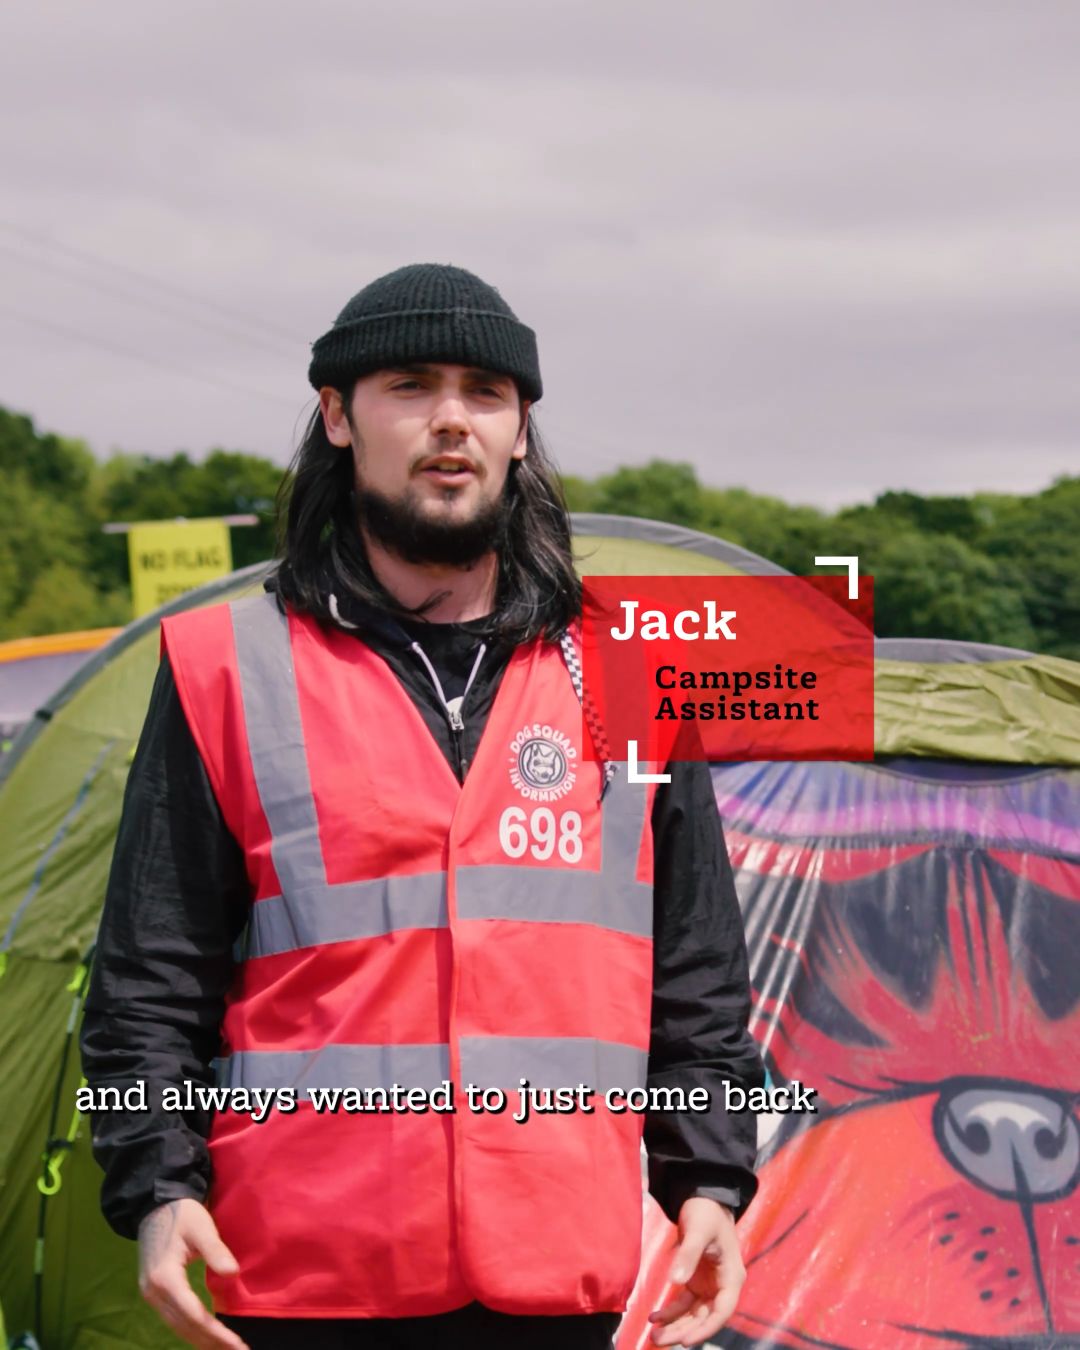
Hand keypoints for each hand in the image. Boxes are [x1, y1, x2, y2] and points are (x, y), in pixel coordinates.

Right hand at [137, 1198, 247, 1348]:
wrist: (154, 1205)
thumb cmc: (181, 1213)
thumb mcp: (201, 1226)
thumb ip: (215, 1250)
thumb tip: (233, 1273)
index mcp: (165, 1277)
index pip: (193, 1315)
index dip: (215, 1332)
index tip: (237, 1343)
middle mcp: (154, 1292)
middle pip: (184, 1326)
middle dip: (211, 1342)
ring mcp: (151, 1294)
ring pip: (177, 1326)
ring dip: (202, 1340)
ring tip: (226, 1348)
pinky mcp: (154, 1292)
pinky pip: (174, 1318)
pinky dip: (192, 1330)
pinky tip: (209, 1334)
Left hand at [648, 1197, 745, 1346]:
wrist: (703, 1197)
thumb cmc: (706, 1212)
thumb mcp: (698, 1230)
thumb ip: (688, 1255)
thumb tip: (675, 1281)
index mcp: (731, 1277)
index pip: (721, 1311)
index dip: (705, 1329)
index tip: (685, 1341)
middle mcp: (723, 1286)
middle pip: (705, 1318)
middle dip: (683, 1332)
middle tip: (658, 1341)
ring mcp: (709, 1285)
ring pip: (694, 1315)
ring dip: (675, 1326)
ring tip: (654, 1336)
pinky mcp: (697, 1281)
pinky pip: (685, 1303)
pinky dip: (671, 1311)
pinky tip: (655, 1317)